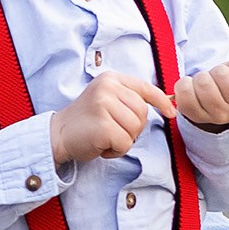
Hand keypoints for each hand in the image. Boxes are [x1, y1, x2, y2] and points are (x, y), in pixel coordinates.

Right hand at [50, 73, 175, 164]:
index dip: (161, 102)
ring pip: (135, 128)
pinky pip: (125, 143)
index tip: (171, 113)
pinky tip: (101, 146)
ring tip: (105, 138)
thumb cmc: (85, 122)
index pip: (145, 88)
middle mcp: (107, 88)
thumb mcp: (106, 99)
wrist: (57, 135)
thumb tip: (166, 104)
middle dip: (134, 128)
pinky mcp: (102, 125)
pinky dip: (116, 150)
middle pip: (142, 112)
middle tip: (113, 131)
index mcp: (110, 79)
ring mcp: (103, 105)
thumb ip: (127, 99)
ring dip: (124, 140)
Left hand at [175, 33, 228, 130]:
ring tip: (206, 83)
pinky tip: (192, 88)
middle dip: (216, 71)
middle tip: (218, 78)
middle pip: (221, 75)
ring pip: (202, 84)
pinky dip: (184, 85)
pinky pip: (184, 93)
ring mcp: (218, 116)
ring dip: (201, 77)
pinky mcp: (196, 117)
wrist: (216, 101)